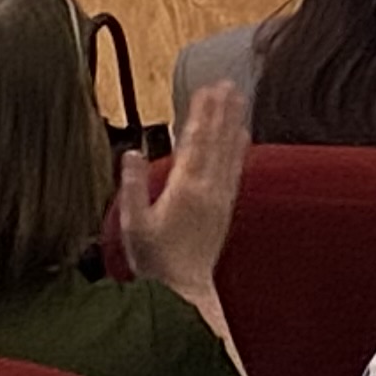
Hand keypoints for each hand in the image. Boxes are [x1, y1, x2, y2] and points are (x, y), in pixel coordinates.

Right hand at [118, 78, 251, 305]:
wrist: (183, 291)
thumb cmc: (155, 260)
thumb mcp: (133, 224)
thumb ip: (132, 186)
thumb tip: (131, 152)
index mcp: (183, 189)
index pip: (194, 142)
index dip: (200, 114)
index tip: (206, 89)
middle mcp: (206, 190)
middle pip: (215, 142)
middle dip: (221, 111)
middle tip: (227, 84)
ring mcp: (219, 199)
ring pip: (228, 152)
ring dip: (233, 123)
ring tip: (239, 100)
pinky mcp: (224, 209)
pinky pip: (235, 171)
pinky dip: (240, 150)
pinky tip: (243, 137)